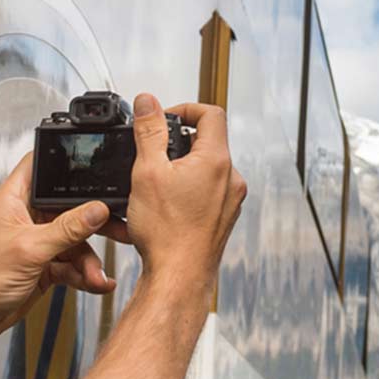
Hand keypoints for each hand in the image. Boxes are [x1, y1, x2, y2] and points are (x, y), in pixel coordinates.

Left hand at [0, 153, 117, 344]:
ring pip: (76, 240)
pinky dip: (85, 274)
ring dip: (90, 259)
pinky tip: (96, 283)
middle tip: (120, 228)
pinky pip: (73, 264)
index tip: (99, 168)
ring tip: (96, 275)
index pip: (43, 165)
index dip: (69, 162)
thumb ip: (67, 229)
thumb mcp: (28, 250)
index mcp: (14, 199)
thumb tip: (97, 209)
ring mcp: (37, 241)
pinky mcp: (43, 265)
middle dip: (95, 220)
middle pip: (70, 206)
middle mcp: (27, 216)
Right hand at [115, 93, 246, 291]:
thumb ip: (149, 132)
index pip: (210, 114)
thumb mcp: (147, 172)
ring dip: (180, 169)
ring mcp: (230, 200)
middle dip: (177, 143)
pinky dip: (186, 191)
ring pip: (205, 169)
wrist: (179, 277)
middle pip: (207, 142)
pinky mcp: (222, 218)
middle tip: (153, 155)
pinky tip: (164, 206)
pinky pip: (205, 193)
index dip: (185, 109)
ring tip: (155, 185)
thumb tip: (148, 102)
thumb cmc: (167, 232)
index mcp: (217, 160)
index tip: (164, 119)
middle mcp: (231, 179)